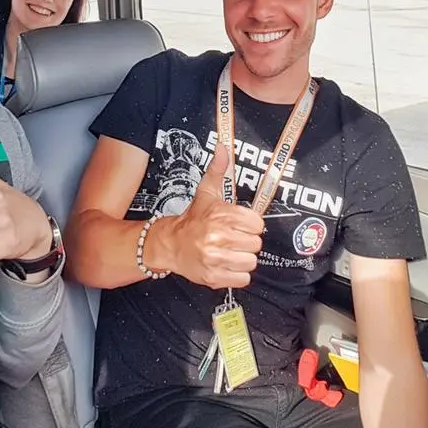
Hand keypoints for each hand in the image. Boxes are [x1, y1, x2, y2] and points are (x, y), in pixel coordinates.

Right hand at [164, 143, 263, 288]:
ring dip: (242, 258)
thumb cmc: (193, 219)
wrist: (170, 244)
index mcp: (221, 215)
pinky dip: (236, 274)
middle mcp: (218, 236)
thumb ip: (218, 170)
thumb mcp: (206, 193)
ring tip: (229, 251)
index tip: (240, 225)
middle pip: (255, 244)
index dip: (250, 225)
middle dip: (246, 242)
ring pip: (250, 262)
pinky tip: (226, 264)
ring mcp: (215, 258)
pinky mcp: (214, 276)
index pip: (257, 224)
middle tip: (233, 238)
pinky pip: (242, 278)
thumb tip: (223, 148)